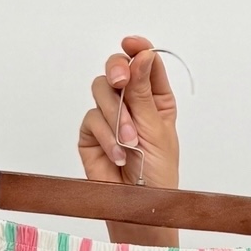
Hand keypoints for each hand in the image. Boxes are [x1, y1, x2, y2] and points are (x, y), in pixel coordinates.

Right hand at [78, 33, 180, 244]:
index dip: (138, 49)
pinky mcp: (92, 132)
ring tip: (130, 142)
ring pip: (101, 90)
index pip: (145, 63)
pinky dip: (106, 136)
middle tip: (121, 80)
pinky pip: (92, 118)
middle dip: (118, 71)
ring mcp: (109, 116)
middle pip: (117, 69)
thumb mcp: (156, 128)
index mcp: (156, 98)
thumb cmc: (158, 173)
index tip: (132, 44)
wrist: (138, 205)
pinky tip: (119, 154)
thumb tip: (140, 55)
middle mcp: (132, 103)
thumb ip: (143, 91)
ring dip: (116, 115)